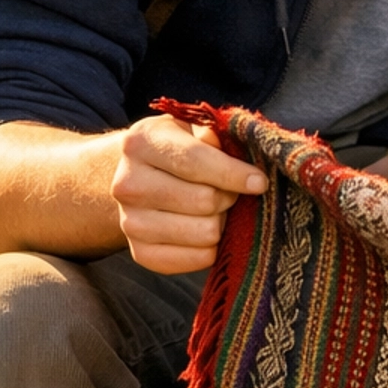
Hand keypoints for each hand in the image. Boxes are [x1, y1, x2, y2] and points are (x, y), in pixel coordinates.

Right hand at [110, 114, 266, 274]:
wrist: (137, 178)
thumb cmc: (177, 148)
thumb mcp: (193, 128)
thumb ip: (219, 138)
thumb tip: (245, 170)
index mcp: (141, 142)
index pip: (195, 161)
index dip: (233, 174)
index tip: (260, 182)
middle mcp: (128, 183)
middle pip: (204, 201)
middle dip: (228, 197)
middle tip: (229, 192)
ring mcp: (130, 222)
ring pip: (205, 233)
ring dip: (221, 221)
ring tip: (214, 209)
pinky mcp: (139, 253)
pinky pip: (197, 258)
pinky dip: (212, 247)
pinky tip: (205, 228)